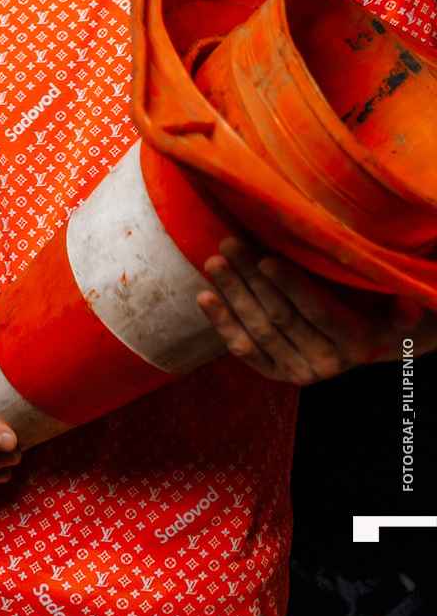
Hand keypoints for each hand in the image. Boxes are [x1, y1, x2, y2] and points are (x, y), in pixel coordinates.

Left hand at [197, 236, 422, 383]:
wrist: (357, 335)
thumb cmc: (367, 301)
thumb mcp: (386, 301)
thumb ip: (397, 306)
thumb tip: (410, 308)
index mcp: (356, 342)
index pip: (318, 312)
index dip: (292, 286)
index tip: (266, 258)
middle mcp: (326, 363)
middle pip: (281, 317)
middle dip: (252, 279)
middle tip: (229, 243)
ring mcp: (298, 371)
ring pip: (259, 331)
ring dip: (232, 294)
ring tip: (214, 261)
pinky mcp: (275, 372)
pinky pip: (245, 350)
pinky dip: (222, 323)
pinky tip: (204, 297)